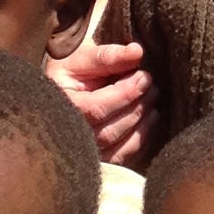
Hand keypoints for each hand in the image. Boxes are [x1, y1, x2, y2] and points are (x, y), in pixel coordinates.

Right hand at [49, 36, 156, 167]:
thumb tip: (137, 52)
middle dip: (137, 106)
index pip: (97, 108)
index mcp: (60, 108)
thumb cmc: (70, 70)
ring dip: (142, 122)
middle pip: (109, 130)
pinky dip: (141, 138)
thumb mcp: (82, 56)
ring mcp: (80, 153)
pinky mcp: (96, 161)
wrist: (61, 87)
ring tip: (152, 99)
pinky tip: (149, 118)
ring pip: (117, 146)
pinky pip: (122, 157)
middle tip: (152, 86)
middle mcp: (67, 136)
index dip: (126, 93)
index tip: (144, 75)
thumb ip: (108, 55)